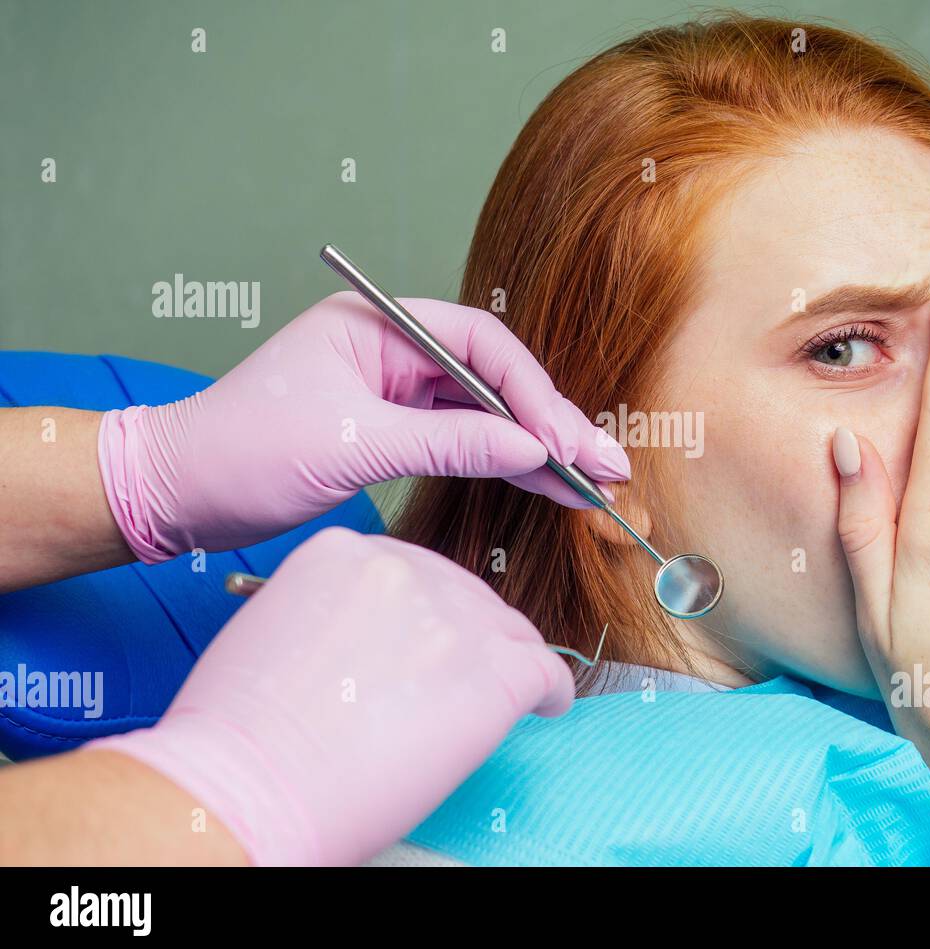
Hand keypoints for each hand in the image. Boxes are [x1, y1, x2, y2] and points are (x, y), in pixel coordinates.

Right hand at [86, 527, 574, 865]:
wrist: (245, 788)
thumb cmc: (238, 733)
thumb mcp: (274, 628)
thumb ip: (335, 612)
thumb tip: (380, 639)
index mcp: (343, 551)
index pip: (414, 572)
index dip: (427, 615)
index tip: (428, 644)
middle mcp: (404, 570)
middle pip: (466, 596)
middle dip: (467, 640)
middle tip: (455, 684)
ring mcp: (452, 618)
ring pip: (510, 632)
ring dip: (505, 665)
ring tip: (498, 701)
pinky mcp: (491, 672)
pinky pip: (545, 671)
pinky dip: (550, 692)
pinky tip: (545, 708)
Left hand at [99, 292, 629, 562]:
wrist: (174, 494)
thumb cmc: (241, 451)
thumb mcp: (352, 444)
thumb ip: (448, 443)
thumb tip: (531, 450)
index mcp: (376, 325)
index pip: (478, 344)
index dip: (529, 392)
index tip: (561, 439)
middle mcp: (391, 351)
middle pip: (492, 380)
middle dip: (550, 422)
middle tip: (606, 464)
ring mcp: (393, 393)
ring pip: (484, 415)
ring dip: (536, 449)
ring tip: (594, 482)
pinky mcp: (391, 432)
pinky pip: (461, 443)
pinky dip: (501, 465)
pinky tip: (545, 483)